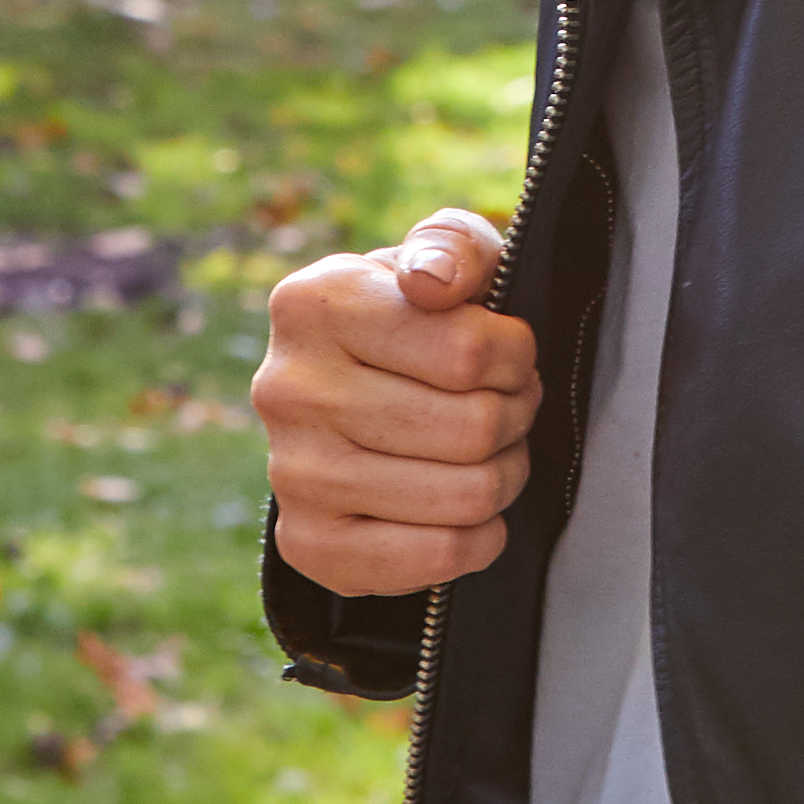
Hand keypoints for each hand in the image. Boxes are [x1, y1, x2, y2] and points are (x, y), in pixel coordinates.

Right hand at [254, 207, 540, 596]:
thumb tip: (434, 280)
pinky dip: (479, 538)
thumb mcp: (440, 257)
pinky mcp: (309, 544)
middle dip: (515, 416)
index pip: (468, 350)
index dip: (516, 356)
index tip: (509, 354)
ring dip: (504, 474)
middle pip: (473, 426)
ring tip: (490, 451)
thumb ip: (451, 246)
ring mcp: (292, 473)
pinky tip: (468, 509)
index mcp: (314, 302)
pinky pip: (437, 557)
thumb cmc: (412, 318)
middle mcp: (287, 388)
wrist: (345, 398)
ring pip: (465, 494)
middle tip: (507, 406)